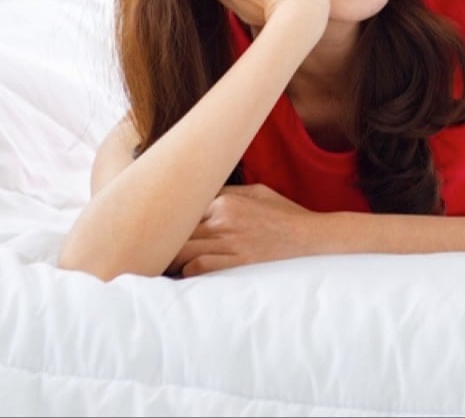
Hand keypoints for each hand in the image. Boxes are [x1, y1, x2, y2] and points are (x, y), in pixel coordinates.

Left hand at [170, 184, 319, 276]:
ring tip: (166, 262)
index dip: (171, 221)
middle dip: (165, 240)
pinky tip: (188, 271)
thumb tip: (199, 196)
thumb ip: (227, 192)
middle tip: (155, 246)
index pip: (184, 210)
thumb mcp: (257, 192)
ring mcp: (230, 243)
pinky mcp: (236, 263)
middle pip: (178, 232)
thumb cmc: (283, 213)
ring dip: (172, 258)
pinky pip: (199, 268)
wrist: (308, 236)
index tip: (159, 227)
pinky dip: (188, 271)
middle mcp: (224, 221)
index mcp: (226, 201)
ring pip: (182, 252)